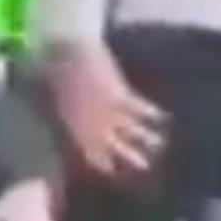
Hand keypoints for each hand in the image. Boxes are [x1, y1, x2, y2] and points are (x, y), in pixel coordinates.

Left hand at [42, 40, 167, 177]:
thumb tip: (75, 126)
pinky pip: (140, 108)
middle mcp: (93, 124)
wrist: (68, 49)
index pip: (92, 153)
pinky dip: (153, 114)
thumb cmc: (56, 69)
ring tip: (160, 144)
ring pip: (133, 130)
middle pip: (116, 147)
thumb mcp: (57, 99)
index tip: (115, 171)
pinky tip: (164, 117)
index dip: (104, 163)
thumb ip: (70, 116)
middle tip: (145, 166)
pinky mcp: (120, 95)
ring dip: (147, 139)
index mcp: (75, 127)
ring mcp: (108, 111)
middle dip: (131, 157)